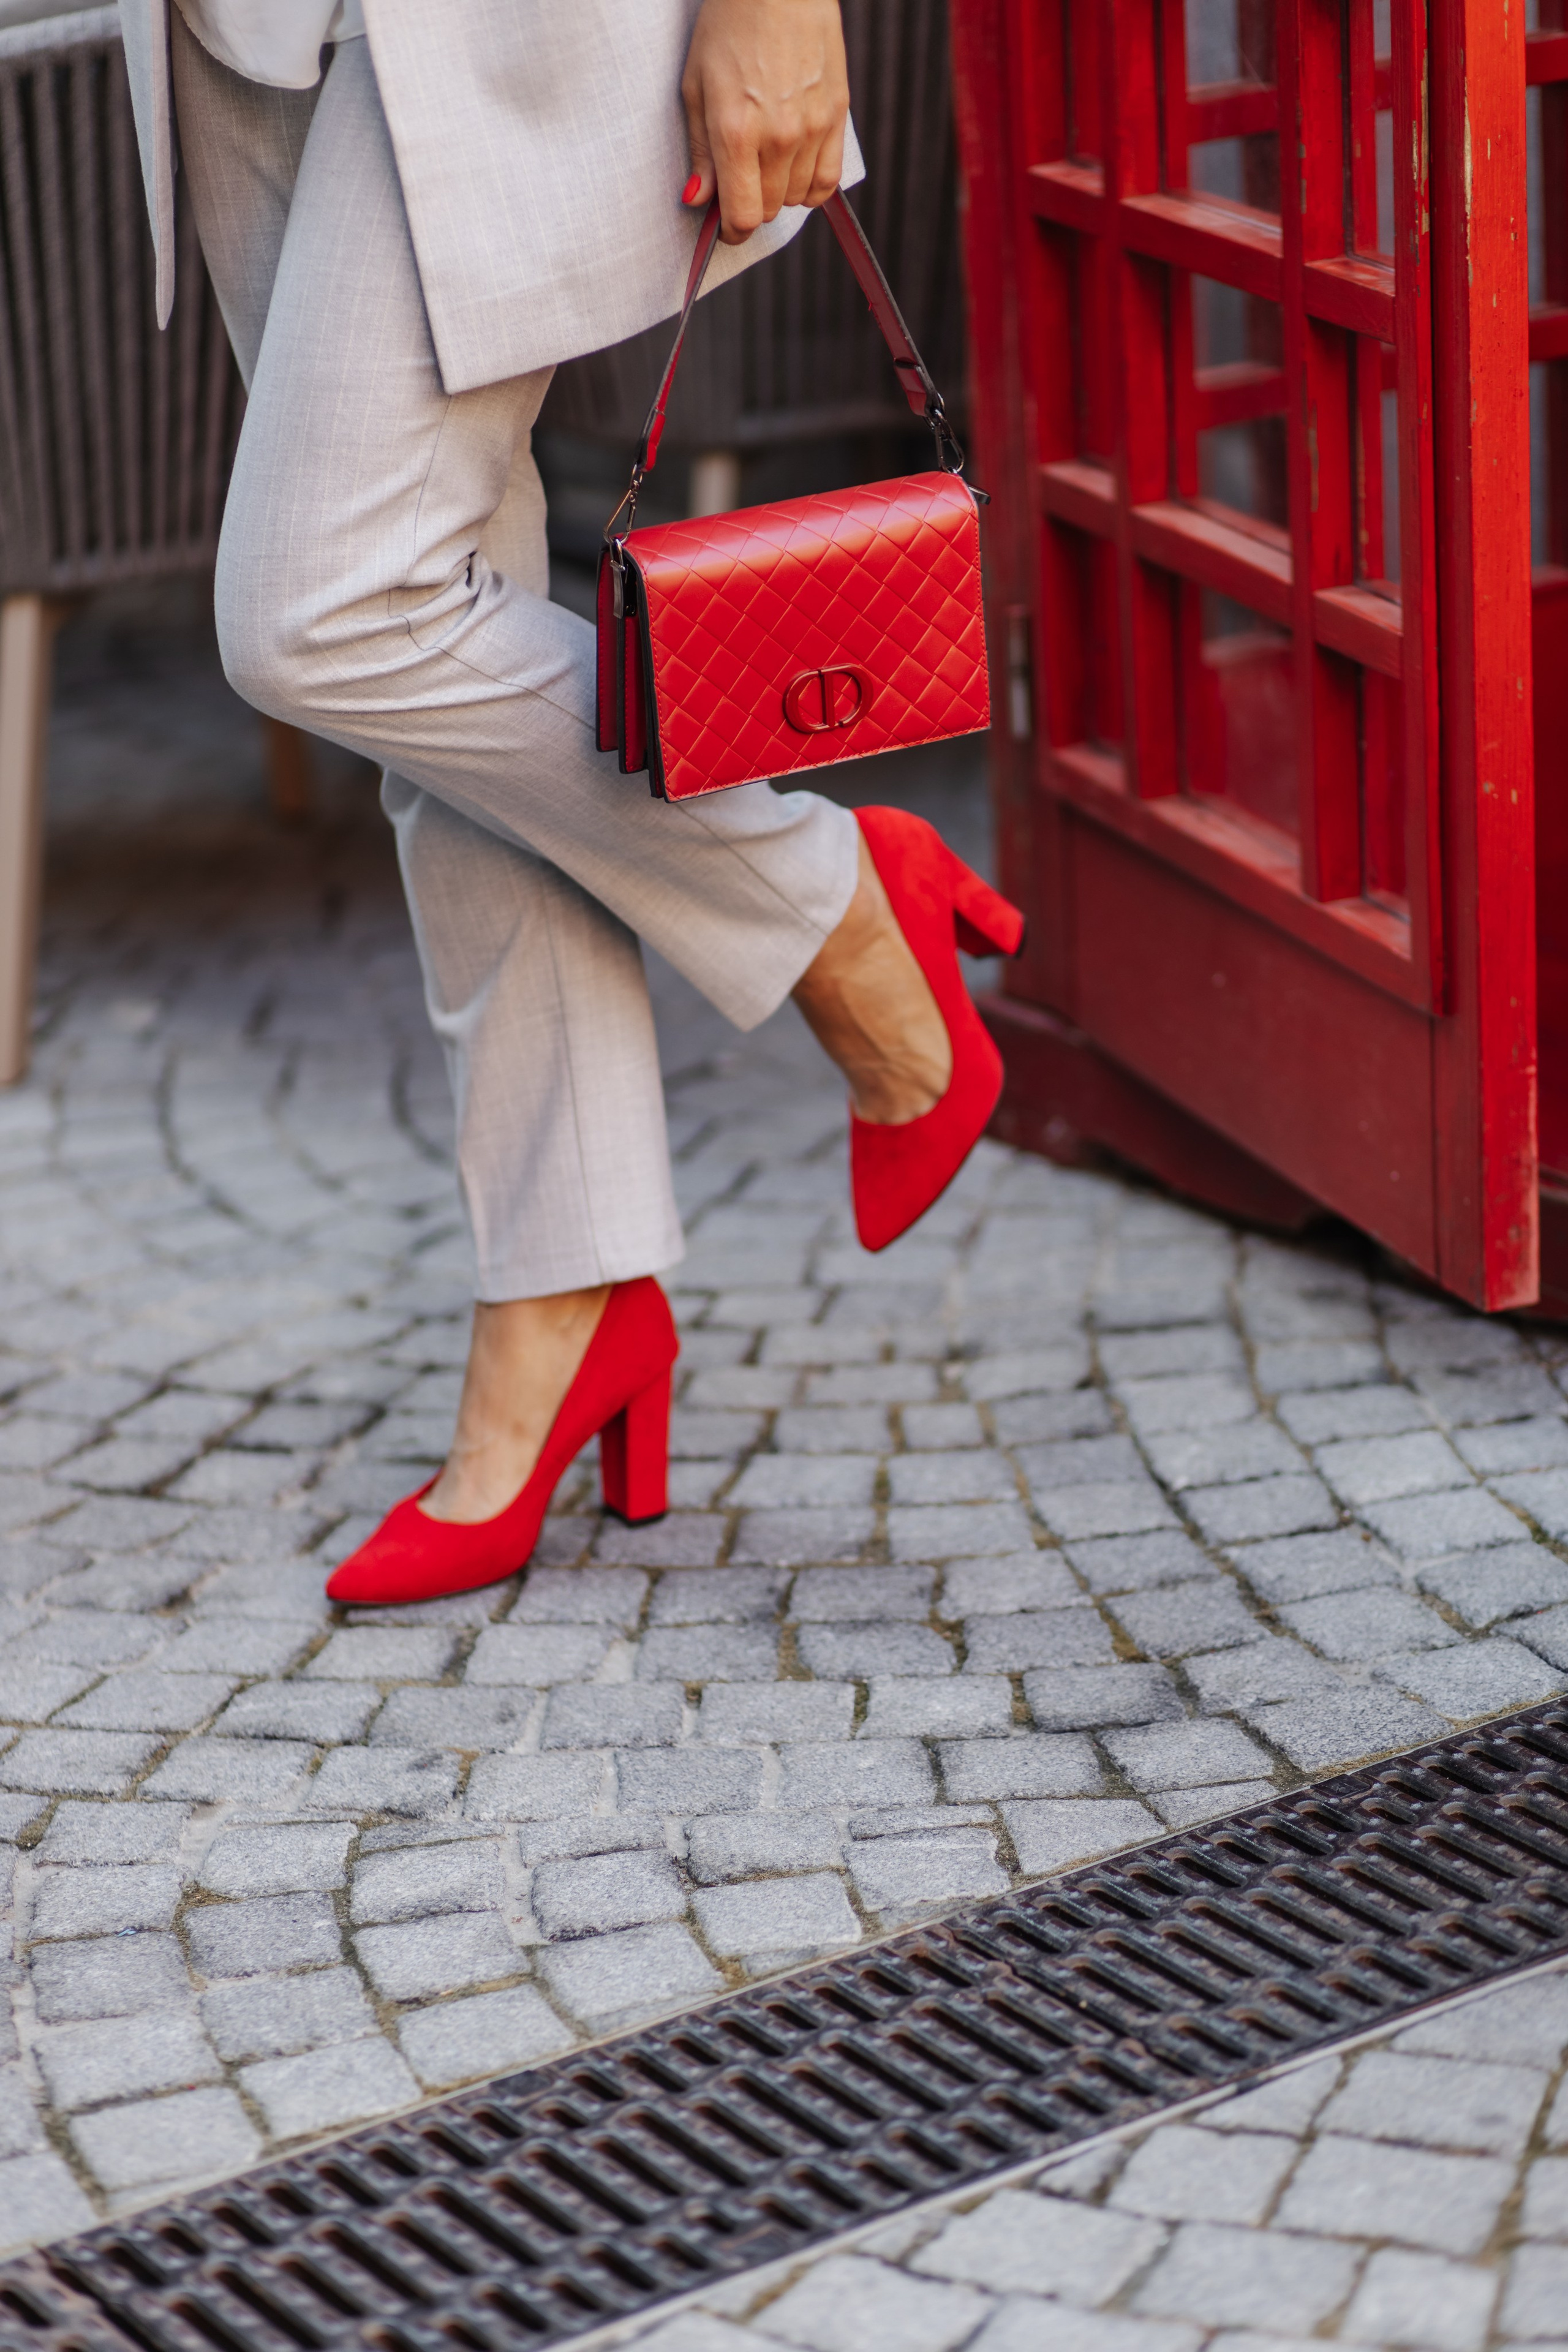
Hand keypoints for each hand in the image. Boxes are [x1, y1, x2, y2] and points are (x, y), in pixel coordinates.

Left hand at [681, 0, 848, 245]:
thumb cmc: (730, 25)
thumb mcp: (696, 86)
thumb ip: (700, 150)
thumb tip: (700, 200)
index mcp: (737, 133)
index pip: (743, 217)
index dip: (731, 232)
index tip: (725, 226)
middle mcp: (779, 138)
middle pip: (770, 210)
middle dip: (752, 204)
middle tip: (741, 178)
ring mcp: (813, 128)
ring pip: (798, 198)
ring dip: (780, 191)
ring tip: (767, 158)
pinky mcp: (837, 115)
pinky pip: (828, 180)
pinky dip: (811, 185)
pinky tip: (796, 165)